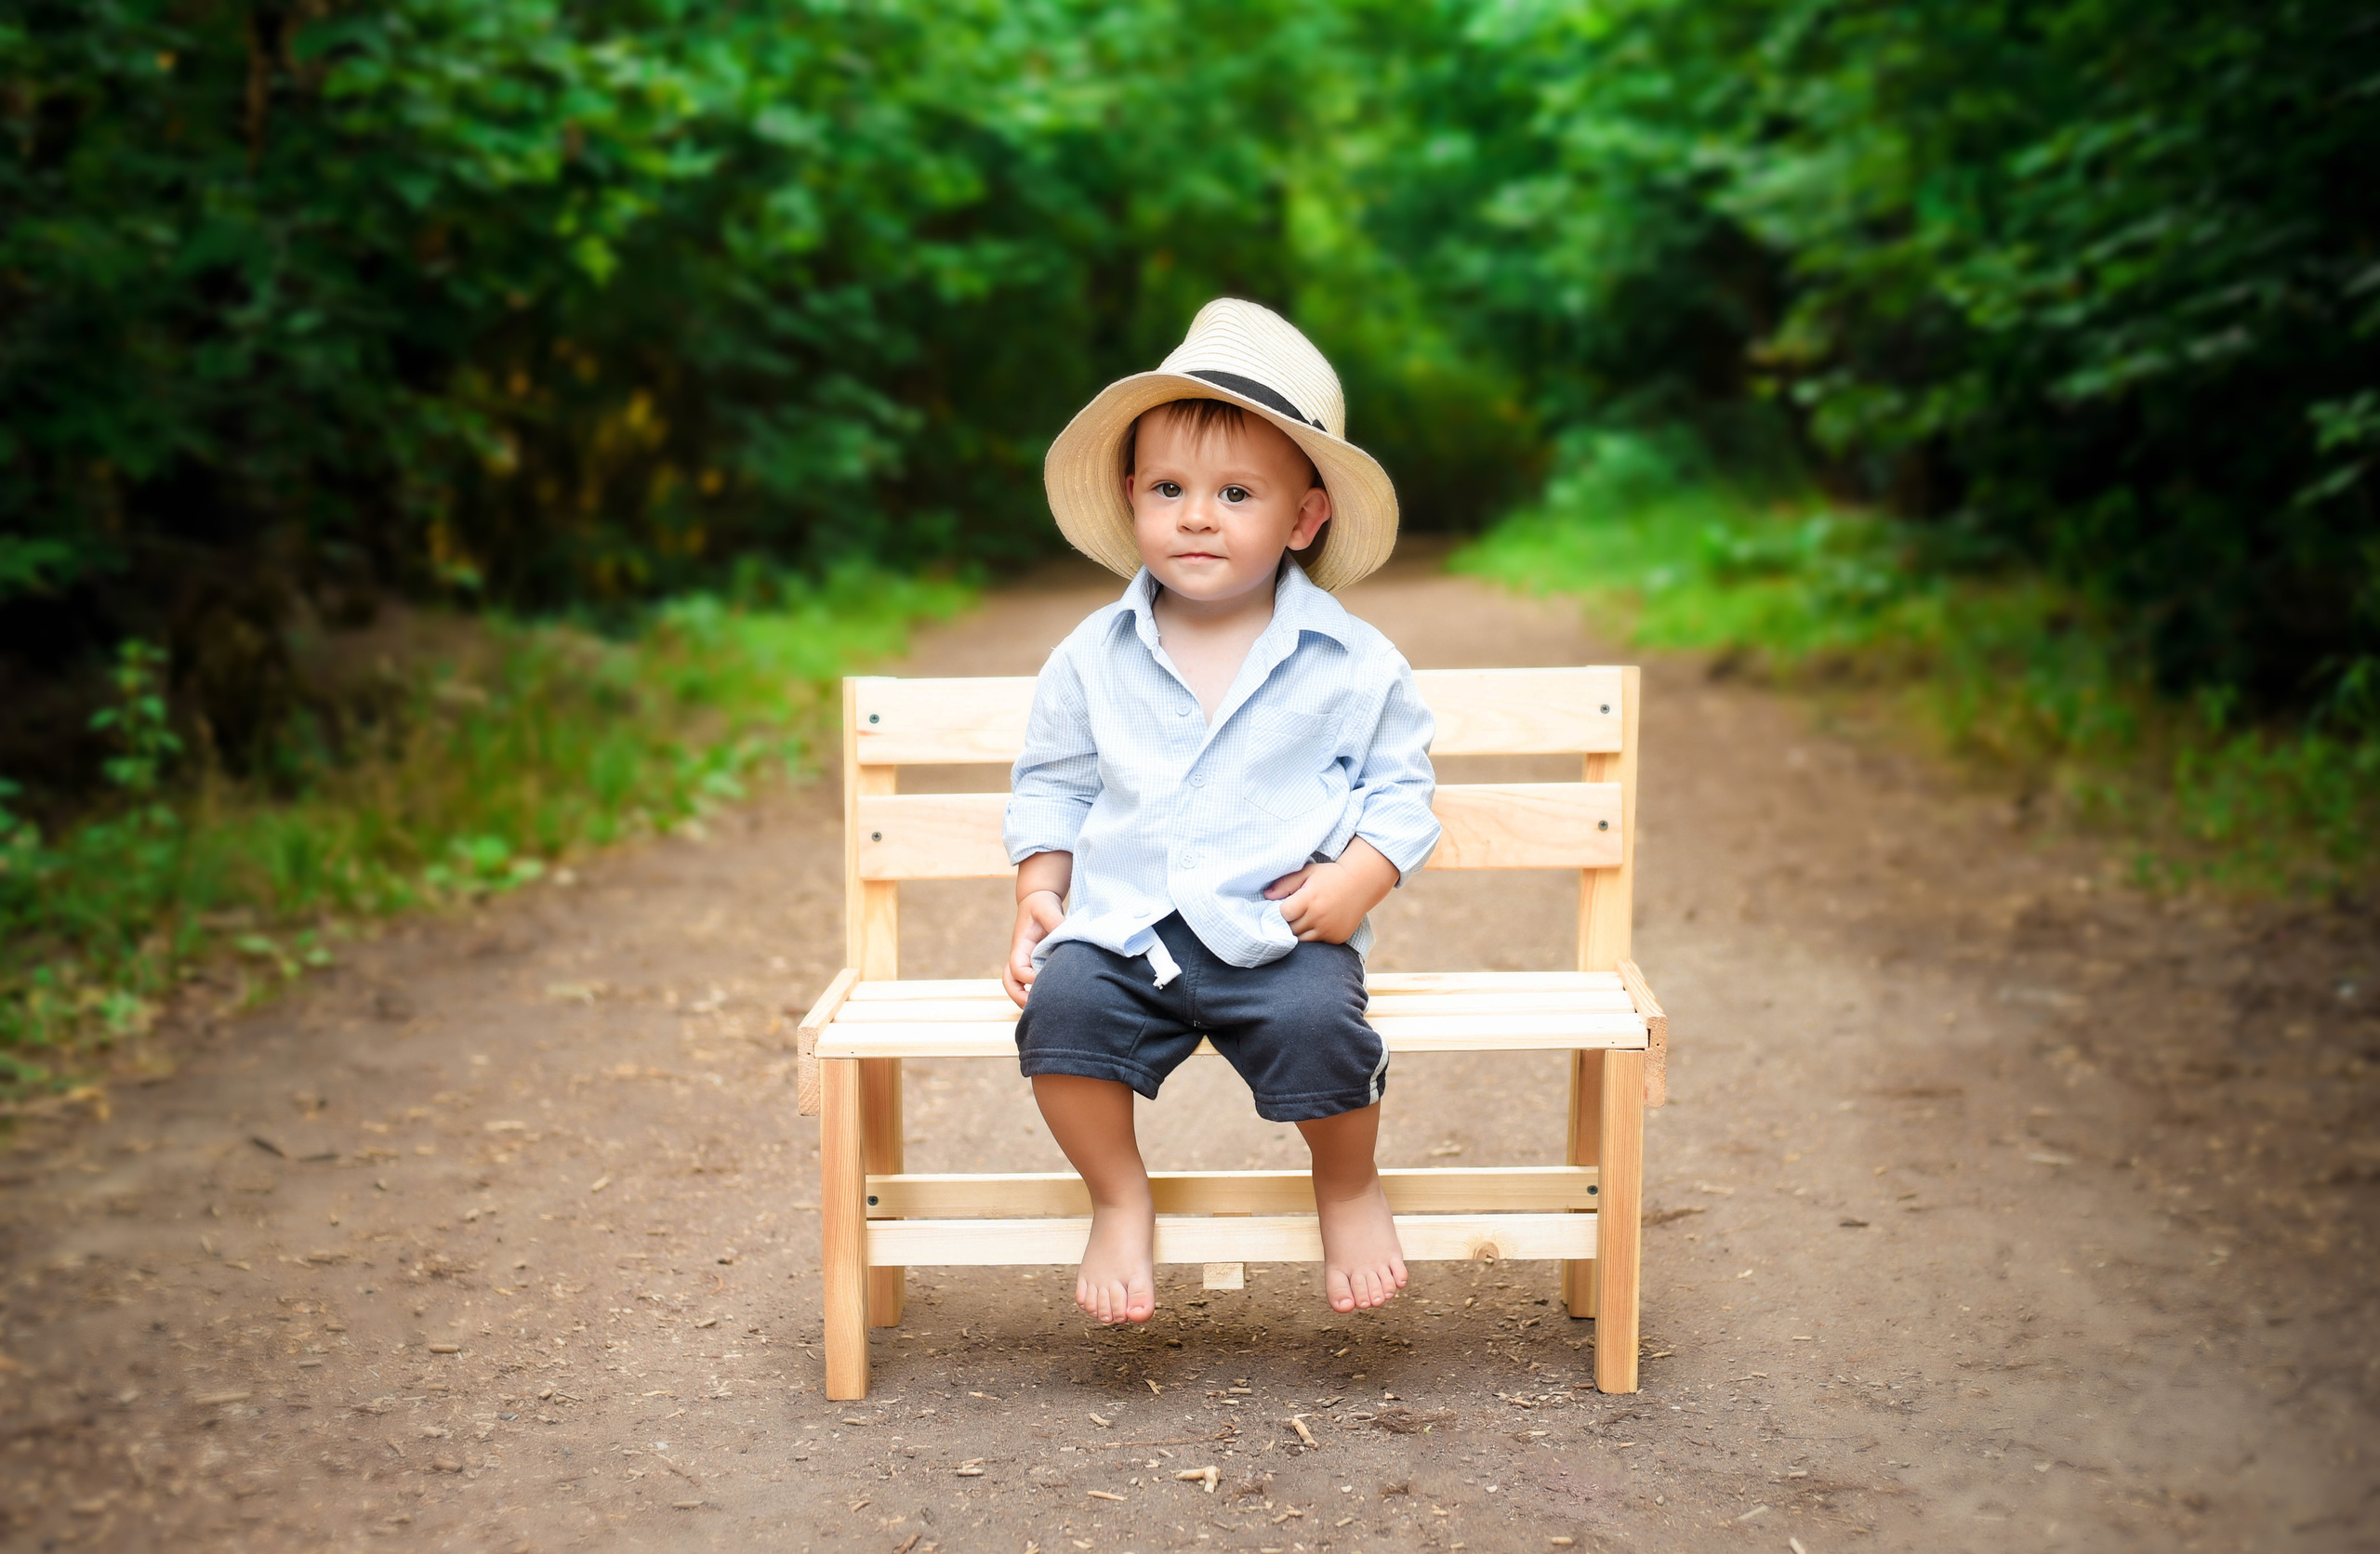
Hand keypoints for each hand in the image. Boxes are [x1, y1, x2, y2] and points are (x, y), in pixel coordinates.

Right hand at [1005, 850, 1074, 1006]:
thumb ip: (1055, 922)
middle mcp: (1019, 957)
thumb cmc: (1041, 905)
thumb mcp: (1047, 908)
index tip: (1044, 978)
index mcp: (1020, 946)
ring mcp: (1025, 963)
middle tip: (1036, 1008)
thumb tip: (1066, 936)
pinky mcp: (1034, 965)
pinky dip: (1037, 994)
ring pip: (1017, 987)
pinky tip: (1055, 999)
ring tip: (1046, 1011)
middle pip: (1009, 983)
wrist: (1039, 901)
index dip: (1028, 977)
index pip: (1016, 968)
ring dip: (1026, 999)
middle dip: (1019, 997)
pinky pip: (1030, 984)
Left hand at [1264, 837, 1399, 943]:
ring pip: (1301, 939)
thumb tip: (1266, 896)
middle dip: (1289, 921)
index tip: (1287, 904)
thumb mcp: (1307, 872)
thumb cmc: (1330, 876)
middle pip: (1290, 928)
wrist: (1361, 884)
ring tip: (1304, 918)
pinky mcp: (1336, 939)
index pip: (1284, 913)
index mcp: (1310, 899)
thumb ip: (1285, 883)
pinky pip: (1316, 943)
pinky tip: (1318, 923)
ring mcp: (1328, 930)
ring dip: (1299, 931)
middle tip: (1294, 912)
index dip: (1282, 910)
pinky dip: (1313, 935)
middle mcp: (1319, 917)